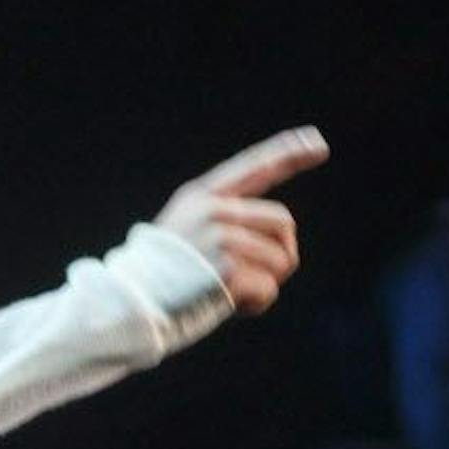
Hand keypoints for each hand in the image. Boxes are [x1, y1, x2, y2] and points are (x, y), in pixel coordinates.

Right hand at [154, 126, 328, 314]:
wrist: (130, 304)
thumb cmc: (161, 278)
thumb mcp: (188, 235)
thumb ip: (227, 225)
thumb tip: (284, 247)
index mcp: (202, 196)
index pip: (255, 166)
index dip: (289, 152)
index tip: (318, 142)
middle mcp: (214, 209)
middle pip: (283, 221)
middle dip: (280, 254)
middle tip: (253, 279)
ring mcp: (222, 235)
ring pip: (282, 259)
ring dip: (266, 284)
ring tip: (230, 293)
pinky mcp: (230, 266)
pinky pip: (269, 288)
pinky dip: (257, 305)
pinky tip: (229, 306)